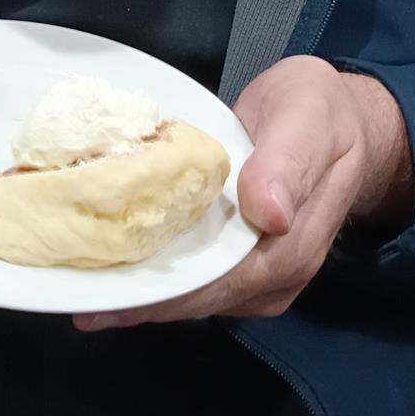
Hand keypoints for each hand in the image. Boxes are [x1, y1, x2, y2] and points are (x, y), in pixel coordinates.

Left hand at [75, 58, 413, 330]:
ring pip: (192, 293)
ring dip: (140, 292)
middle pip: (198, 299)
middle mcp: (273, 275)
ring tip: (80, 287)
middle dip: (139, 302)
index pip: (220, 285)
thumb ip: (288, 162)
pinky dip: (153, 273)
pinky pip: (194, 274)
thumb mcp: (308, 118)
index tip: (111, 300)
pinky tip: (111, 267)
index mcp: (291, 248)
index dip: (165, 295)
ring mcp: (256, 274)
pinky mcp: (239, 259)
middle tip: (76, 299)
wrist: (338, 117)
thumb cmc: (320, 112)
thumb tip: (268, 212)